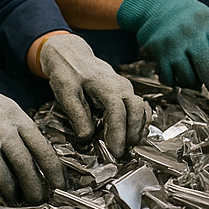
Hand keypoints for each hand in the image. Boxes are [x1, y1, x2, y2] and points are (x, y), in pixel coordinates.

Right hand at [0, 63, 62, 204]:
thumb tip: (44, 163)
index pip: (42, 148)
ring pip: (1, 176)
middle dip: (33, 187)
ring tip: (15, 199)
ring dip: (10, 192)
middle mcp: (2, 130)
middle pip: (23, 165)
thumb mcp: (10, 113)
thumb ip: (25, 134)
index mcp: (18, 120)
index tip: (60, 186)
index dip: (53, 170)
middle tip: (38, 200)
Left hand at [39, 34, 148, 158]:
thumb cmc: (68, 72)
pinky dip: (139, 123)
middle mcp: (122, 86)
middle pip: (137, 110)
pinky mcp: (126, 93)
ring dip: (138, 129)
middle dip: (133, 133)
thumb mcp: (66, 92)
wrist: (72, 54)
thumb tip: (87, 139)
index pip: (118, 112)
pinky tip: (132, 137)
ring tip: (129, 148)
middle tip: (122, 154)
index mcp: (107, 85)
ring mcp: (126, 89)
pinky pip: (140, 108)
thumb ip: (77, 115)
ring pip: (142, 110)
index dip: (119, 133)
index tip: (116, 152)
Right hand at [117, 0, 208, 99]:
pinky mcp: (157, 53)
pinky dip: (176, 82)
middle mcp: (191, 34)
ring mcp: (173, 44)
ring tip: (195, 78)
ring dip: (194, 84)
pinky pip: (170, 79)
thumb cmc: (190, 18)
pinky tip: (178, 74)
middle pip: (208, 69)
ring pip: (188, 78)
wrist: (155, 5)